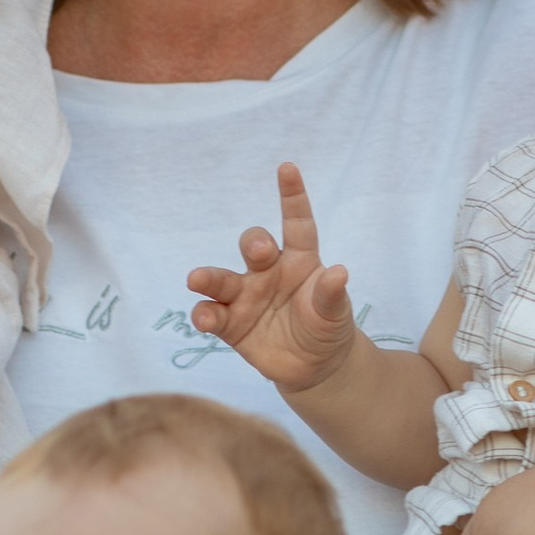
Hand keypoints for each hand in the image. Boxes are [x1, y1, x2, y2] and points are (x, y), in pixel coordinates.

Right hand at [186, 165, 358, 396]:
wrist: (315, 366)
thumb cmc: (327, 326)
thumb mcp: (335, 313)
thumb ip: (331, 294)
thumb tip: (339, 272)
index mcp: (299, 261)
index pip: (296, 224)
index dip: (292, 197)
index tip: (287, 168)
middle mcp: (268, 272)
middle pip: (254, 247)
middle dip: (252, 243)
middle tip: (258, 250)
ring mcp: (245, 297)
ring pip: (222, 280)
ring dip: (208, 278)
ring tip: (196, 279)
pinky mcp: (230, 324)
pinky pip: (212, 315)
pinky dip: (204, 316)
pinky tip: (204, 320)